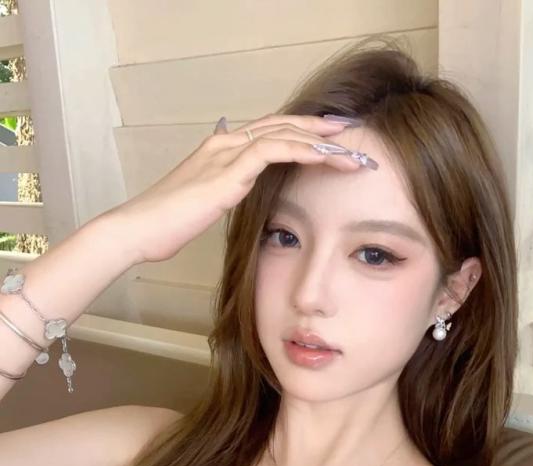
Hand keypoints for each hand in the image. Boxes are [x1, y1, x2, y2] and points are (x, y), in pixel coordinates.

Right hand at [101, 114, 375, 264]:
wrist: (138, 230)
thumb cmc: (166, 224)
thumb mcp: (202, 204)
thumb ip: (223, 190)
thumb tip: (239, 188)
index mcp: (220, 150)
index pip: (270, 132)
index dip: (303, 133)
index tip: (331, 140)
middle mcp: (225, 144)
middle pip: (282, 125)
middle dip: (320, 130)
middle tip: (351, 134)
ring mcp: (225, 155)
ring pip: (283, 134)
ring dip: (321, 142)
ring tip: (351, 152)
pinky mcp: (226, 172)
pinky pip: (272, 151)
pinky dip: (302, 151)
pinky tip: (325, 157)